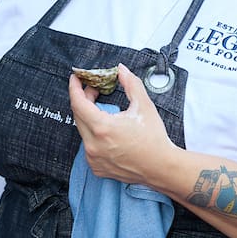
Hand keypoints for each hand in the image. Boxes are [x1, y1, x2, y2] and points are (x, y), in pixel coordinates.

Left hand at [68, 64, 177, 185]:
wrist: (161, 167)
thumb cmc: (154, 139)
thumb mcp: (144, 105)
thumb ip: (131, 84)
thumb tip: (121, 70)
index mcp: (102, 128)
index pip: (78, 103)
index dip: (75, 88)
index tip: (76, 78)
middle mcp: (93, 145)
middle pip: (78, 116)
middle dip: (83, 100)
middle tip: (94, 90)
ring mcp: (93, 158)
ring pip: (83, 131)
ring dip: (89, 118)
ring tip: (102, 110)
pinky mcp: (96, 167)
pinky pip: (88, 146)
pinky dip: (93, 135)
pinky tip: (106, 131)